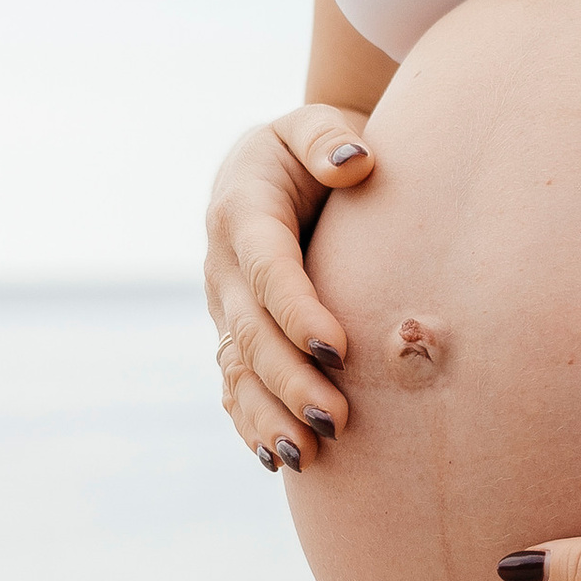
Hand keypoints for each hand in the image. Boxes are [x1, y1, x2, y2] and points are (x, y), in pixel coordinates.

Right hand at [205, 105, 375, 474]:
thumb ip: (330, 136)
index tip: (339, 347)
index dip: (298, 310)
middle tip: (336, 417)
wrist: (281, 165)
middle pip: (252, 333)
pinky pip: (234, 386)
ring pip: (238, 370)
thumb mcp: (315, 122)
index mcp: (241, 211)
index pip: (268, 268)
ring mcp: (224, 306)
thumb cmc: (315, 143)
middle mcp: (224, 266)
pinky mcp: (233, 333)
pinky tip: (280, 459)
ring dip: (270, 415)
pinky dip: (252, 424)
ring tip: (310, 455)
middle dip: (290, 379)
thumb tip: (356, 161)